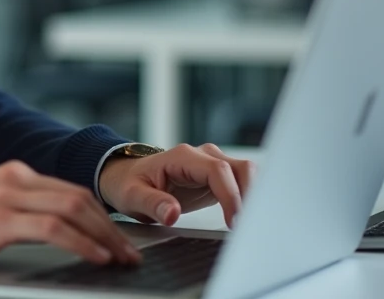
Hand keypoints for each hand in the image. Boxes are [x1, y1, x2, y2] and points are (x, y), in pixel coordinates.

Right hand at [0, 160, 141, 268]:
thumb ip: (14, 213)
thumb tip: (52, 235)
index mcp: (11, 174)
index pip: (70, 191)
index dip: (101, 215)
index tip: (119, 239)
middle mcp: (12, 178)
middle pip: (79, 197)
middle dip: (111, 227)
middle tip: (131, 252)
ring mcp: (4, 196)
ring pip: (73, 209)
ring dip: (105, 236)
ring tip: (122, 259)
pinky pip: (53, 229)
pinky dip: (82, 243)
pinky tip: (95, 258)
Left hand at [97, 143, 255, 227]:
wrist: (128, 178)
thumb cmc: (129, 184)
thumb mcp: (132, 196)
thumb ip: (152, 203)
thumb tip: (171, 213)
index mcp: (182, 158)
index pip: (217, 170)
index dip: (230, 195)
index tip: (234, 222)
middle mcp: (202, 156)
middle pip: (241, 168)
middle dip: (251, 195)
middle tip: (250, 226)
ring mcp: (212, 165)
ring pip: (248, 173)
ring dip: (255, 197)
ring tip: (252, 225)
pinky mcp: (218, 178)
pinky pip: (243, 184)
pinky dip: (250, 199)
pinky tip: (249, 220)